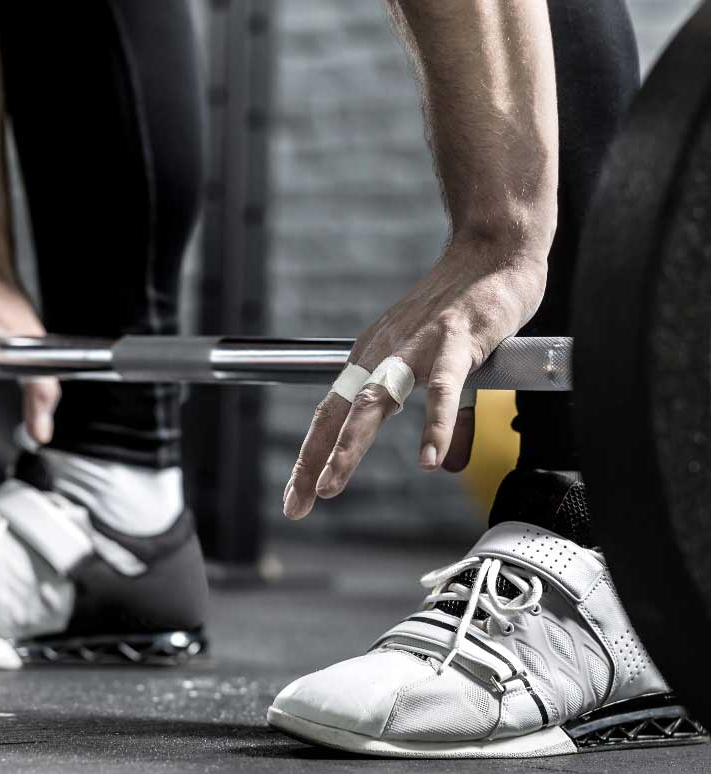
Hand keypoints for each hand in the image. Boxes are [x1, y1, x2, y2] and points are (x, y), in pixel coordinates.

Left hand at [283, 241, 546, 519]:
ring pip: (374, 401)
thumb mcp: (445, 368)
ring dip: (348, 445)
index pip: (331, 414)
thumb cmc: (466, 308)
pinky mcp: (456, 342)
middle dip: (313, 462)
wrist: (494, 250)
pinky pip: (444, 390)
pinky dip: (436, 427)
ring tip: (331, 484)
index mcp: (372, 358)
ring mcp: (416, 347)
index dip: (311, 456)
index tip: (297, 498)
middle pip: (338, 414)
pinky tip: (430, 461)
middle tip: (298, 504)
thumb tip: (445, 466)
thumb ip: (448, 421)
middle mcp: (382, 352)